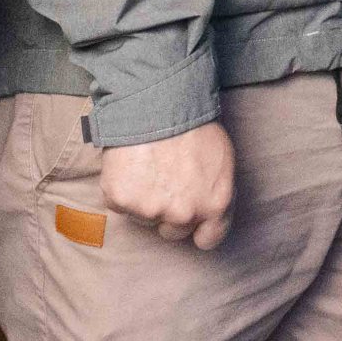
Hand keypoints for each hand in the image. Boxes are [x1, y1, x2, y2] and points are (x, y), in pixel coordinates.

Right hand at [97, 120, 238, 249]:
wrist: (158, 101)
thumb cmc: (193, 124)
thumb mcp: (222, 159)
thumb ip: (214, 190)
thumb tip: (206, 206)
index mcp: (215, 204)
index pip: (208, 239)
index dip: (199, 229)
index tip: (192, 220)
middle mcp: (184, 214)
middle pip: (173, 231)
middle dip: (169, 212)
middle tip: (165, 180)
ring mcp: (150, 210)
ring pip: (144, 218)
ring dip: (144, 199)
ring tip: (148, 165)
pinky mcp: (121, 200)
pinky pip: (119, 204)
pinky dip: (121, 188)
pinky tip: (130, 165)